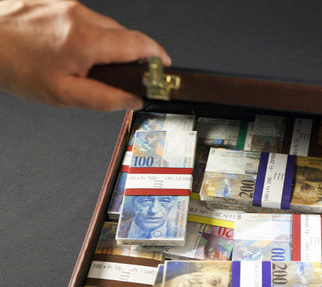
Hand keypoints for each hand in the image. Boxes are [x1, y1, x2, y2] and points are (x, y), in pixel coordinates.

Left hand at [0, 0, 170, 110]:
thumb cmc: (14, 64)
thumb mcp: (61, 95)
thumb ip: (104, 99)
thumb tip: (133, 101)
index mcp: (87, 41)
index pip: (140, 44)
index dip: (158, 56)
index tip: (164, 66)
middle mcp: (81, 15)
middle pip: (124, 35)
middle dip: (127, 55)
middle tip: (116, 76)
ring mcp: (69, 3)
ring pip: (104, 26)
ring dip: (103, 45)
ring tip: (78, 62)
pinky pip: (84, 17)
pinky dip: (84, 34)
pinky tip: (64, 47)